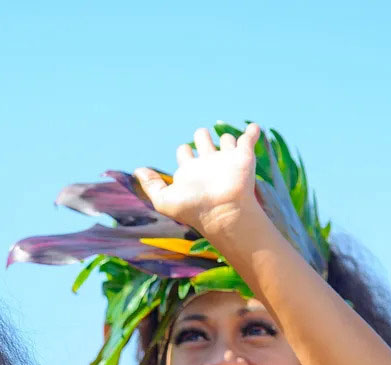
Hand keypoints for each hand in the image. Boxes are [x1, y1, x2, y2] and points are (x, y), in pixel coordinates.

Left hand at [134, 124, 264, 237]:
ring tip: (229, 143)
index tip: (185, 153)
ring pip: (226, 141)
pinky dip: (252, 132)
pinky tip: (253, 127)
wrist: (222, 211)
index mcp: (190, 171)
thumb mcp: (164, 199)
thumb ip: (151, 184)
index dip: (184, 151)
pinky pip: (249, 139)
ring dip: (227, 138)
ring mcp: (226, 160)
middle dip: (202, 137)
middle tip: (202, 139)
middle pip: (204, 142)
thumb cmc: (193, 208)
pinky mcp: (243, 157)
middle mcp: (208, 164)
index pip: (185, 154)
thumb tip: (137, 170)